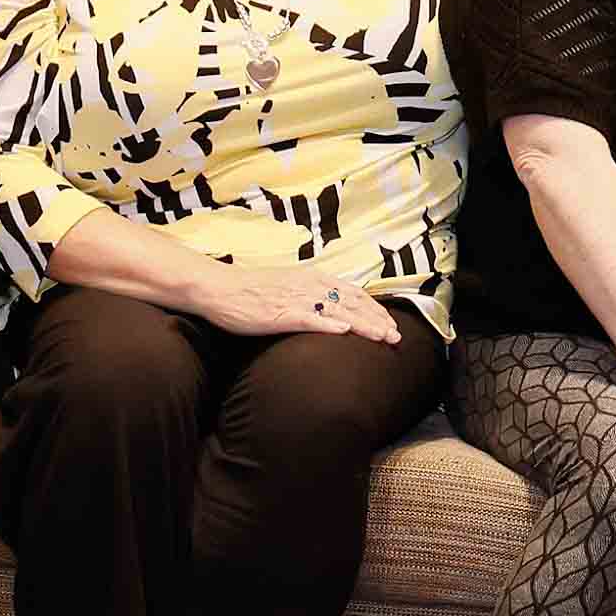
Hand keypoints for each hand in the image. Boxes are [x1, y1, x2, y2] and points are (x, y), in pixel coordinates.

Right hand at [196, 261, 406, 343]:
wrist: (219, 288)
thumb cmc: (250, 290)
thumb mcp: (287, 285)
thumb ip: (309, 293)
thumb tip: (330, 305)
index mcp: (312, 277)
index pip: (352, 293)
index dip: (374, 308)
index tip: (390, 323)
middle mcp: (309, 285)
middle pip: (352, 303)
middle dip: (377, 320)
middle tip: (396, 336)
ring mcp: (296, 299)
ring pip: (338, 312)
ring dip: (363, 325)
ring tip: (383, 337)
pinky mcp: (281, 314)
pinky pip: (310, 320)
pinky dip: (330, 325)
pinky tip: (346, 333)